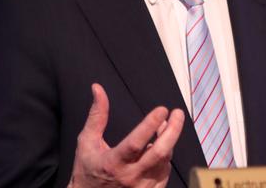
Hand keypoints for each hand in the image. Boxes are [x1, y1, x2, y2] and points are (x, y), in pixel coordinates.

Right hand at [68, 84, 184, 187]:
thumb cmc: (87, 169)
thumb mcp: (87, 142)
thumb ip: (97, 115)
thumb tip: (97, 88)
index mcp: (113, 163)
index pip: (136, 142)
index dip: (150, 125)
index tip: (162, 109)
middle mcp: (130, 177)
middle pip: (159, 153)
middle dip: (173, 131)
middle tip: (178, 113)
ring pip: (164, 161)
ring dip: (168, 141)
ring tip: (167, 126)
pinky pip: (165, 173)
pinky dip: (166, 157)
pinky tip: (162, 146)